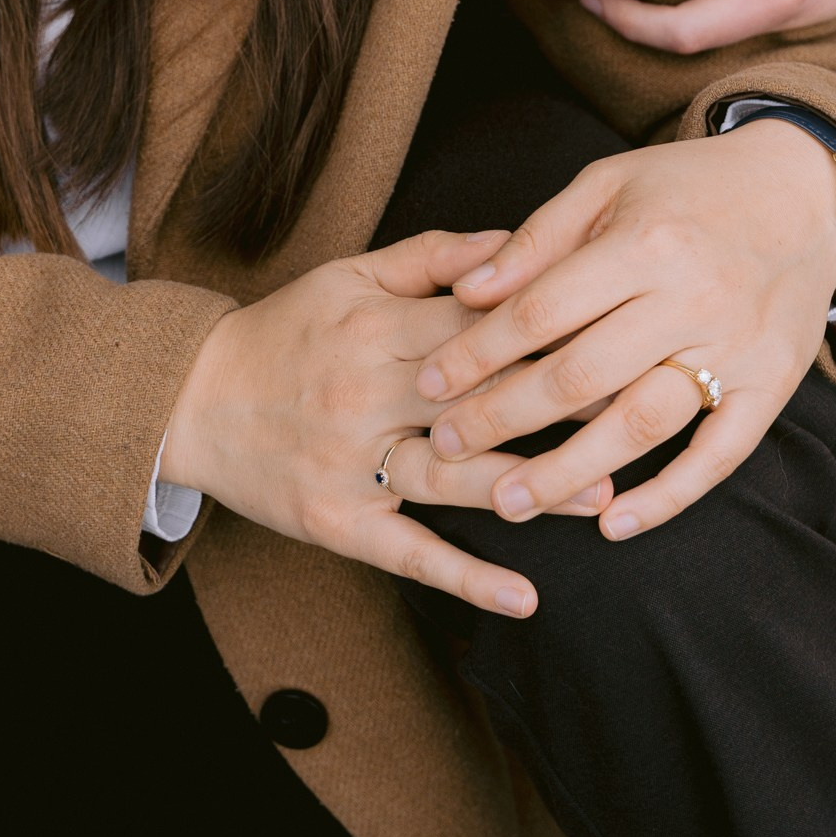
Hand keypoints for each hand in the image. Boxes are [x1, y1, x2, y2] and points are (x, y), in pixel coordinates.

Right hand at [158, 226, 614, 618]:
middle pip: (478, 399)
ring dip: (533, 488)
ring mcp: (354, 462)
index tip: (620, 332)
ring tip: (605, 497)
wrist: (193, 398)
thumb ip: (434, 256)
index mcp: (376, 324)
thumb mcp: (350, 273)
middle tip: (642, 411)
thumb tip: (513, 241)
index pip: (480, 327)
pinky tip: (526, 595)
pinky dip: (468, 577)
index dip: (552, 331)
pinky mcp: (340, 522)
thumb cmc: (287, 330)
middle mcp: (367, 392)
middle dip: (561, 406)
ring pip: (456, 477)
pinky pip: (411, 553)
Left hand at [416, 121, 835, 538]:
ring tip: (507, 503)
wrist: (803, 193)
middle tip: (443, 450)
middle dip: (502, 418)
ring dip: (567, 472)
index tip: (427, 385)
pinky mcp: (771, 388)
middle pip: (580, 375)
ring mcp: (736, 349)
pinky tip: (612, 523)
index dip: (477, 352)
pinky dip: (667, 497)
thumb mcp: (608, 184)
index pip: (542, 310)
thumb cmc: (687, 186)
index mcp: (645, 243)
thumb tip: (468, 294)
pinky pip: (718, 456)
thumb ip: (537, 240)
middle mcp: (691, 298)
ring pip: (640, 426)